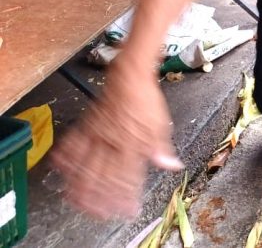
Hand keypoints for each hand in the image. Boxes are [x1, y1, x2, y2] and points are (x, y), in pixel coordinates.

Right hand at [52, 60, 182, 218]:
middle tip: (100, 213)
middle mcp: (114, 141)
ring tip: (78, 201)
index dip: (128, 195)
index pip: (129, 175)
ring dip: (81, 186)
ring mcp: (98, 133)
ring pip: (86, 164)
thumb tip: (172, 166)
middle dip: (102, 198)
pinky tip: (62, 169)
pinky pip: (74, 143)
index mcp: (135, 142)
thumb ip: (162, 149)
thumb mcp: (161, 124)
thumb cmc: (146, 100)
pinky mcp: (87, 125)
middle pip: (105, 175)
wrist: (130, 76)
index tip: (127, 209)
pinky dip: (66, 157)